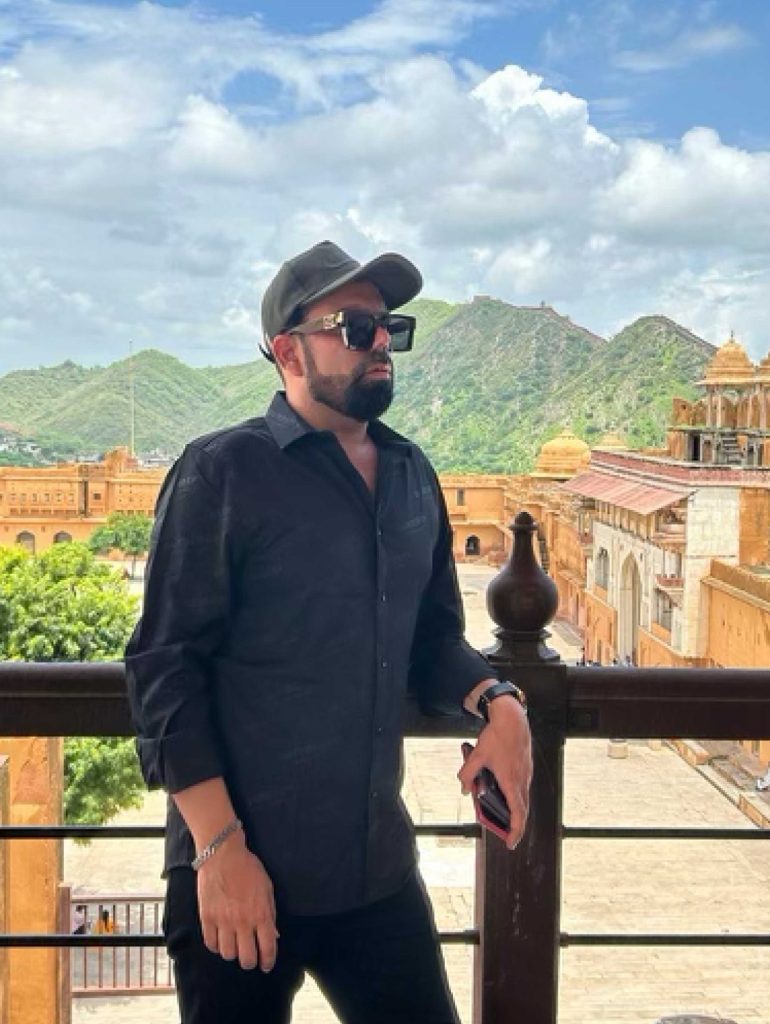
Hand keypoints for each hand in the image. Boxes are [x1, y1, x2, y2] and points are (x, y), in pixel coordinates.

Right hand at [196, 832, 278, 970]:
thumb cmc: (248, 868)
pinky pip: (211, 944)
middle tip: (250, 958)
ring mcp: (223, 921)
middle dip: (250, 962)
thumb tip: (273, 935)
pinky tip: (220, 939)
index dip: (268, 961)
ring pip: (227, 954)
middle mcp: (242, 921)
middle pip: (246, 958)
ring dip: (232, 953)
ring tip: (234, 946)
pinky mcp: (207, 918)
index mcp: (261, 914)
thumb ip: (270, 913)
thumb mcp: (267, 888)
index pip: (267, 948)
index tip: (266, 965)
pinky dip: (216, 946)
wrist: (222, 854)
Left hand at [457, 697, 531, 849]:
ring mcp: (526, 773)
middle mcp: (522, 780)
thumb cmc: (497, 736)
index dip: (515, 831)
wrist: (512, 718)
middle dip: (515, 825)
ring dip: (515, 810)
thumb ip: (467, 774)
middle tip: (506, 835)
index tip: (510, 843)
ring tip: (503, 816)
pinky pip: (523, 787)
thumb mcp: (476, 755)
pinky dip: (516, 797)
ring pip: (523, 798)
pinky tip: (505, 793)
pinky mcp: (526, 767)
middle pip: (522, 810)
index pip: (518, 814)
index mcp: (511, 781)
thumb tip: (465, 789)